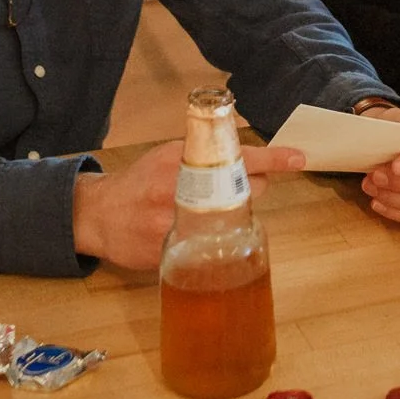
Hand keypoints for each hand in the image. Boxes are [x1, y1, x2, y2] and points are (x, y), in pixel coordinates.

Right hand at [72, 139, 304, 268]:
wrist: (100, 215)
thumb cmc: (140, 181)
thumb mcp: (167, 155)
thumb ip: (201, 150)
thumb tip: (241, 146)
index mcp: (183, 161)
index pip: (239, 158)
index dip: (274, 160)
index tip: (299, 158)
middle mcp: (182, 192)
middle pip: (247, 191)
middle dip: (252, 187)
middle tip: (234, 188)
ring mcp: (178, 225)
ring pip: (235, 219)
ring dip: (235, 212)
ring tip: (216, 209)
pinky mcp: (175, 252)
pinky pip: (214, 245)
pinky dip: (216, 238)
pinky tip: (202, 233)